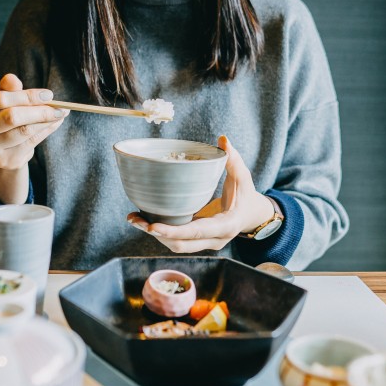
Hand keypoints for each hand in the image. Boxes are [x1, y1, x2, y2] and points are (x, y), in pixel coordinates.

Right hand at [0, 74, 66, 202]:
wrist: (1, 148)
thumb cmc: (2, 115)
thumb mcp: (2, 99)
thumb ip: (8, 89)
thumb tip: (12, 79)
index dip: (26, 96)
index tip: (48, 95)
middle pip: (11, 117)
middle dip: (39, 111)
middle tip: (59, 107)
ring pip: (24, 131)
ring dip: (46, 121)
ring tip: (60, 113)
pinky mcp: (4, 160)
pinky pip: (31, 143)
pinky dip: (46, 131)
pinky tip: (54, 123)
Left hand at [127, 135, 275, 252]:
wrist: (252, 216)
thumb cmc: (246, 194)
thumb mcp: (243, 177)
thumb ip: (233, 159)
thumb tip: (223, 139)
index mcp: (227, 225)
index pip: (198, 232)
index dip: (174, 231)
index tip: (153, 227)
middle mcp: (215, 239)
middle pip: (182, 244)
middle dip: (157, 234)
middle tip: (135, 219)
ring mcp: (206, 243)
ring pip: (176, 246)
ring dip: (155, 235)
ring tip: (134, 218)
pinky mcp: (197, 241)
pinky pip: (177, 241)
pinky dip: (161, 233)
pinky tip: (144, 220)